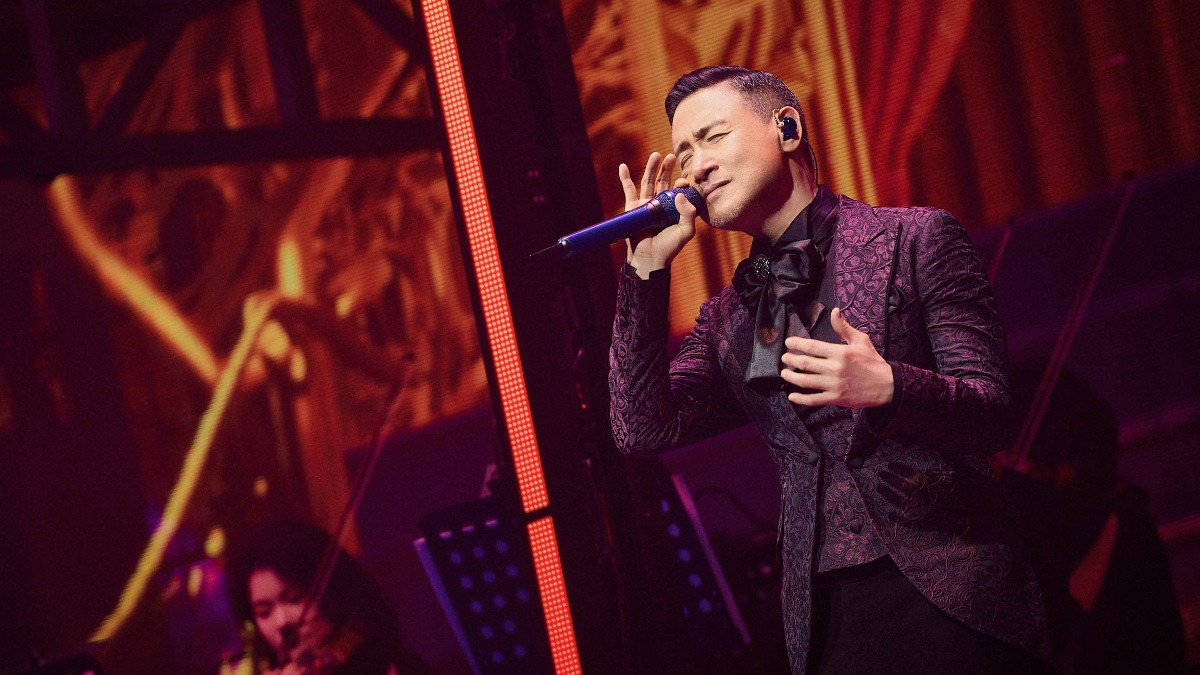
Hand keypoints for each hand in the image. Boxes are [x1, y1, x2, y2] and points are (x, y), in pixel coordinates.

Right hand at [619, 152, 698, 277]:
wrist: (649, 259)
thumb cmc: (669, 247)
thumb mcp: (685, 231)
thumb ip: (689, 213)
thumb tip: (680, 193)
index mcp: (675, 208)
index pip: (679, 190)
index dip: (682, 183)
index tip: (684, 181)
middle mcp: (660, 204)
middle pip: (663, 181)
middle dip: (666, 168)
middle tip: (671, 156)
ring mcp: (645, 204)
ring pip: (648, 182)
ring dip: (651, 168)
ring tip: (655, 155)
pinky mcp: (632, 208)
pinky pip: (628, 190)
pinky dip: (624, 178)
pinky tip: (623, 166)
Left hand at [779, 307, 893, 407]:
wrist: (887, 385)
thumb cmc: (872, 361)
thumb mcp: (861, 340)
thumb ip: (844, 327)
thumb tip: (834, 311)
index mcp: (840, 352)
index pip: (812, 346)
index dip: (797, 344)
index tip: (788, 342)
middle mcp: (835, 368)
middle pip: (805, 363)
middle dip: (790, 360)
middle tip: (784, 358)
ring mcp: (834, 384)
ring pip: (805, 381)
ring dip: (791, 377)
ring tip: (784, 374)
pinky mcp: (835, 398)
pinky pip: (814, 400)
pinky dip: (801, 399)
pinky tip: (792, 396)